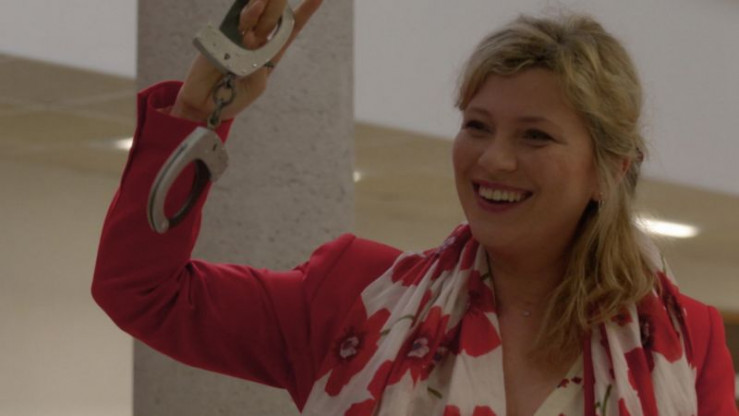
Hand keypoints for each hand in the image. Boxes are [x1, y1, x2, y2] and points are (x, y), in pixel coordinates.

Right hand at [170, 0, 322, 122]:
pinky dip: (247, 14)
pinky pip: (235, 21)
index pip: (290, 30)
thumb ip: (259, 64)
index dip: (304, 13)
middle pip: (273, 16)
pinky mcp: (221, 36)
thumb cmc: (235, 98)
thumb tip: (252, 39)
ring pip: (256, 15)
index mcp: (270, 53)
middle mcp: (257, 41)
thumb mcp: (256, 86)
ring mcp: (238, 36)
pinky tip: (256, 7)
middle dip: (281, 3)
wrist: (206, 105)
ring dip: (266, 4)